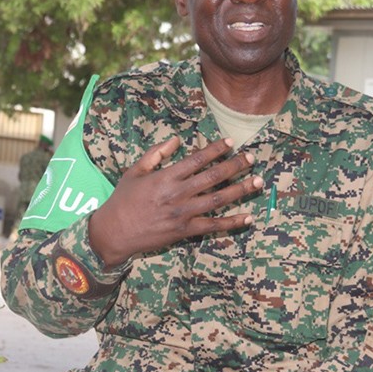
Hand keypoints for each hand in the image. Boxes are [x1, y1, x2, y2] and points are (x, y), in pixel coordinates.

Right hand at [89, 137, 262, 267]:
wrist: (114, 233)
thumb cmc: (123, 200)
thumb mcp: (135, 171)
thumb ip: (156, 153)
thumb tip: (177, 139)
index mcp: (165, 177)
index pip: (197, 160)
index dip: (215, 149)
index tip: (231, 142)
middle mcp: (177, 194)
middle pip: (213, 177)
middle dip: (235, 166)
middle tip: (252, 158)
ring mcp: (183, 214)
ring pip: (218, 199)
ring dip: (240, 190)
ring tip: (258, 182)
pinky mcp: (185, 231)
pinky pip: (213, 226)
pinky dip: (232, 222)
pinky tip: (247, 218)